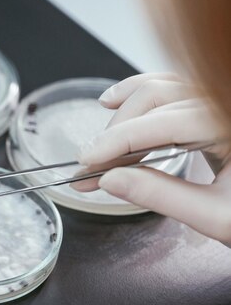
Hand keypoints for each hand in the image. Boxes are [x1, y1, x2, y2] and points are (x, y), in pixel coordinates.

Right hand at [71, 73, 230, 244]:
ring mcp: (220, 100)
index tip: (87, 160)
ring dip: (124, 111)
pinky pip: (173, 89)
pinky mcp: (214, 106)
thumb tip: (110, 180)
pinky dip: (142, 95)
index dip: (119, 140)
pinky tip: (116, 100)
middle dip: (118, 131)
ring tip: (99, 139)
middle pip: (159, 99)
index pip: (165, 123)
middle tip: (91, 166)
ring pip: (163, 87)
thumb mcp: (216, 217)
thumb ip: (161, 196)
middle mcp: (226, 103)